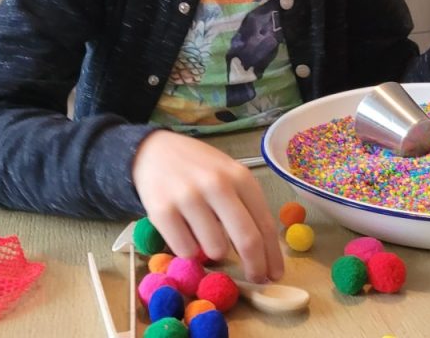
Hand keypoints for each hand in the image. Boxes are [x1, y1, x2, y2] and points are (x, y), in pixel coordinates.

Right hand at [132, 129, 282, 282]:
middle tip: (255, 278)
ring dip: (215, 253)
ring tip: (206, 235)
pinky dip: (189, 250)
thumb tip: (263, 254)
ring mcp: (188, 197)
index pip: (264, 224)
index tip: (275, 274)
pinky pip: (186, 250)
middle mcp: (217, 185)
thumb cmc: (199, 168)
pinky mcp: (162, 211)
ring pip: (215, 249)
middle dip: (255, 267)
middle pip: (247, 240)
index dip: (272, 256)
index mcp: (240, 176)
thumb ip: (245, 206)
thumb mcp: (229, 175)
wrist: (155, 151)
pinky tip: (186, 233)